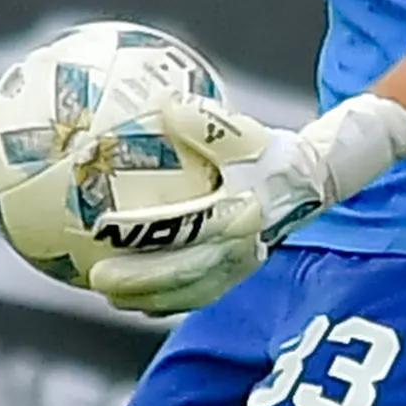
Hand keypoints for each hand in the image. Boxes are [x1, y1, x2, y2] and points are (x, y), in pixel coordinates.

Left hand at [86, 92, 405, 316]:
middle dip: (139, 281)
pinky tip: (134, 298)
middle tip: (98, 279)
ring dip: (147, 297)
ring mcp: (241, 267)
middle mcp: (241, 247)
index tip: (106, 229)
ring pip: (190, 292)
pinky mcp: (237, 276)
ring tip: (108, 294)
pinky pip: (197, 295)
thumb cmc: (267, 153)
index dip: (146, 232)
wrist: (307, 183)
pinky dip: (165, 300)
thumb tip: (164, 105)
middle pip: (185, 274)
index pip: (188, 227)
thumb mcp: (241, 131)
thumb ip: (203, 120)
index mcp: (241, 210)